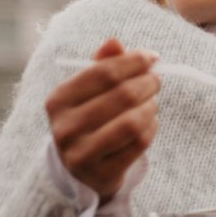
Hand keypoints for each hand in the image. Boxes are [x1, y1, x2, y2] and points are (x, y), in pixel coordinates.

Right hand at [45, 38, 160, 199]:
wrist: (81, 170)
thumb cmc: (89, 119)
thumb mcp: (88, 91)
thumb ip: (101, 65)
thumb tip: (115, 42)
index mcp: (58, 100)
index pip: (103, 72)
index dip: (133, 62)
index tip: (152, 57)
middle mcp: (65, 127)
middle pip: (122, 95)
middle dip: (148, 83)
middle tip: (156, 79)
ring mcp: (81, 154)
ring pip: (133, 121)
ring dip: (151, 107)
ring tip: (152, 102)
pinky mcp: (102, 173)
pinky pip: (140, 143)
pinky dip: (152, 128)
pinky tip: (150, 122)